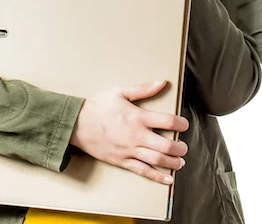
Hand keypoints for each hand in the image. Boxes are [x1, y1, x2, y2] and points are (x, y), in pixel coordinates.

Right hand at [70, 79, 188, 184]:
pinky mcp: (122, 161)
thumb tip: (162, 82)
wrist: (77, 124)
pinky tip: (168, 178)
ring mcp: (129, 150)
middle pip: (166, 145)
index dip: (181, 123)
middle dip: (180, 148)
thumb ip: (143, 89)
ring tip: (180, 162)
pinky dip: (157, 176)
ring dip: (173, 162)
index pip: (167, 121)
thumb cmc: (98, 106)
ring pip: (157, 160)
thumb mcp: (120, 92)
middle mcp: (136, 135)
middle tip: (184, 147)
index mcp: (138, 117)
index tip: (184, 124)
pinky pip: (143, 171)